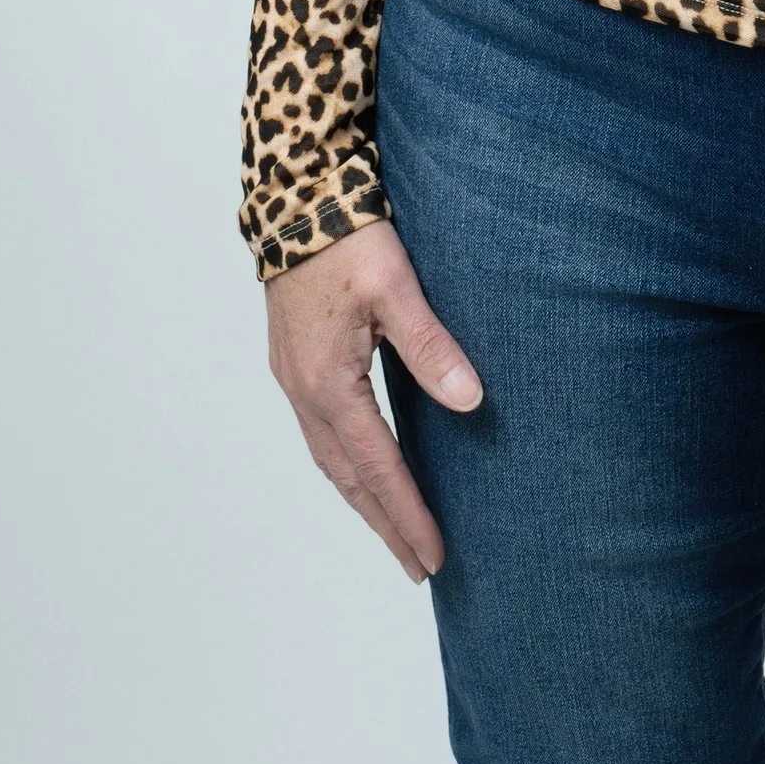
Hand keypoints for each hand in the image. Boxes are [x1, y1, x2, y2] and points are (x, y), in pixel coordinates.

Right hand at [265, 221, 482, 581]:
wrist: (295, 197)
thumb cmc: (347, 238)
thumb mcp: (396, 288)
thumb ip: (431, 345)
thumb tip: (471, 401)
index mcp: (329, 383)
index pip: (377, 468)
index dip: (407, 515)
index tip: (434, 556)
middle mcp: (304, 391)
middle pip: (347, 479)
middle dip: (384, 524)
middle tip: (418, 566)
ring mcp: (294, 378)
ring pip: (330, 459)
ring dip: (363, 499)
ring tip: (394, 531)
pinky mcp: (295, 362)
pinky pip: (321, 434)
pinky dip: (346, 465)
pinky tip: (364, 467)